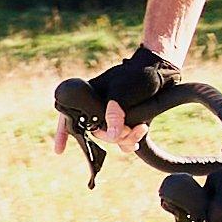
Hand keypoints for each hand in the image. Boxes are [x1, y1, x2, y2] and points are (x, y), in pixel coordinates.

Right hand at [51, 44, 179, 151]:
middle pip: (96, 133)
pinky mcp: (128, 122)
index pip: (70, 115)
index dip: (63, 132)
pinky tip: (138, 138)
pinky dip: (130, 142)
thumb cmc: (138, 74)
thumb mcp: (123, 91)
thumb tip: (112, 135)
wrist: (161, 72)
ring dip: (124, 140)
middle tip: (127, 130)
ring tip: (139, 129)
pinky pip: (123, 140)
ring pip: (111, 138)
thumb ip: (115, 112)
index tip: (59, 150)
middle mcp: (99, 108)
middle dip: (111, 136)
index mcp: (90, 97)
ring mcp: (114, 116)